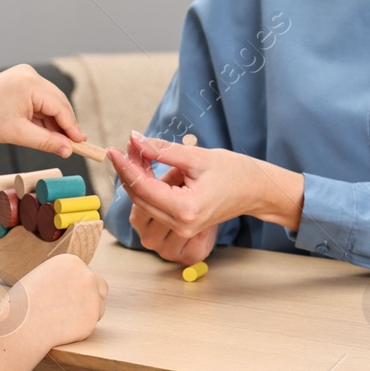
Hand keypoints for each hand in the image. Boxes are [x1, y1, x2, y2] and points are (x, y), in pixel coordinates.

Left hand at [0, 64, 85, 157]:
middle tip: (72, 146)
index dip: (72, 127)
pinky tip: (44, 130)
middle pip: (57, 102)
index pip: (60, 106)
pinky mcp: (20, 79)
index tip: (81, 144)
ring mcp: (25, 75)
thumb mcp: (18, 134)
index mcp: (30, 83)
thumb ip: (46, 141)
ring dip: (53, 121)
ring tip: (56, 141)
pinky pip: (39, 99)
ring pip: (49, 101)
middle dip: (64, 124)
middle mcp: (30, 74)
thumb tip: (68, 150)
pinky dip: (42, 115)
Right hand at [0, 254, 107, 358]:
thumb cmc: (24, 302)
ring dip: (86, 315)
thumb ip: (62, 279)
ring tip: (60, 321)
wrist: (22, 324)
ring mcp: (92, 298)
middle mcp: (87, 276)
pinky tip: (61, 330)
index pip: (86, 273)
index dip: (79, 287)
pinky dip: (79, 330)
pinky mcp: (92, 319)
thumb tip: (72, 286)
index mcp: (72, 262)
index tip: (69, 297)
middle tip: (76, 310)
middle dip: (92, 298)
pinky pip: (90, 325)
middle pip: (101, 287)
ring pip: (98, 308)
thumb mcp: (42, 278)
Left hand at [106, 132, 304, 250]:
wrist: (255, 190)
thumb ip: (162, 150)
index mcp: (186, 209)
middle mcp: (181, 226)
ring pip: (143, 205)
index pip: (143, 188)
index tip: (114, 149)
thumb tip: (134, 140)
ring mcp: (181, 230)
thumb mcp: (197, 156)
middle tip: (127, 146)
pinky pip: (153, 208)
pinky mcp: (181, 228)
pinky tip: (147, 169)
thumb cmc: (233, 171)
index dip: (125, 166)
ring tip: (139, 154)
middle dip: (129, 171)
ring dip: (136, 180)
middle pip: (139, 198)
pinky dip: (147, 189)